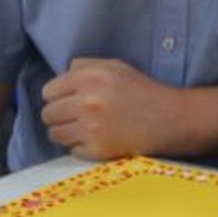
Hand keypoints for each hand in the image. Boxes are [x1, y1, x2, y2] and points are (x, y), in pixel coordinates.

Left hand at [40, 58, 179, 160]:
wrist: (169, 119)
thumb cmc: (143, 91)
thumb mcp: (116, 67)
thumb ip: (86, 65)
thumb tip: (64, 72)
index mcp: (90, 78)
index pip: (49, 91)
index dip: (56, 96)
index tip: (67, 101)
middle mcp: (88, 101)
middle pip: (48, 114)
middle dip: (59, 116)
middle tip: (74, 117)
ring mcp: (91, 128)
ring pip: (55, 135)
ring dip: (66, 133)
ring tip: (82, 130)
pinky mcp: (97, 150)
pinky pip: (72, 151)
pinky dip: (80, 148)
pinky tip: (95, 141)